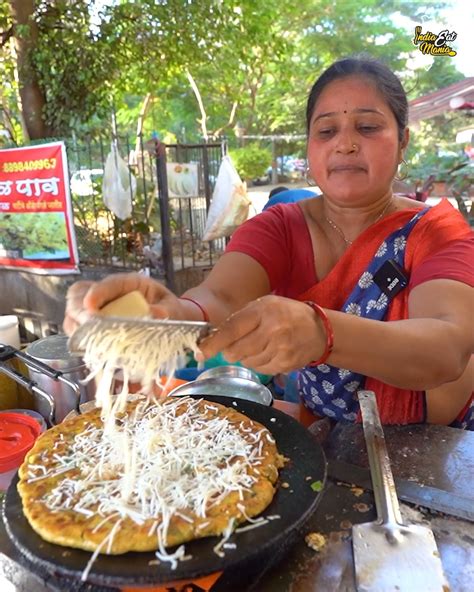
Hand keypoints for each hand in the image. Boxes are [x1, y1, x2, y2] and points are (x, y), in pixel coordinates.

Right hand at [63, 272, 184, 334]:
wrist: (171, 321)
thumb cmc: (171, 312)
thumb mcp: (173, 310)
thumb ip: (166, 311)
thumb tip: (154, 314)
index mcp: (131, 283)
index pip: (110, 283)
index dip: (97, 292)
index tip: (90, 305)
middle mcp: (111, 292)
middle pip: (81, 293)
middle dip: (80, 310)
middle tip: (88, 326)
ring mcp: (100, 306)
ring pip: (74, 309)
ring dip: (76, 323)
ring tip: (86, 337)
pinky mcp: (96, 322)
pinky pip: (77, 326)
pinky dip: (78, 335)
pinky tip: (87, 344)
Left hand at [198, 295, 325, 373]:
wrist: (319, 329)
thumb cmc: (287, 314)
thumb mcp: (265, 305)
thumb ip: (241, 318)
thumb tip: (214, 336)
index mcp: (264, 311)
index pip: (232, 329)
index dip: (214, 343)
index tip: (201, 351)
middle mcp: (273, 330)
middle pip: (236, 351)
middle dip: (230, 351)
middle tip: (233, 347)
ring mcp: (280, 349)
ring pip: (247, 362)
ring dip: (246, 357)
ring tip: (258, 345)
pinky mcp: (286, 364)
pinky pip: (260, 369)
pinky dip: (258, 363)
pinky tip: (268, 353)